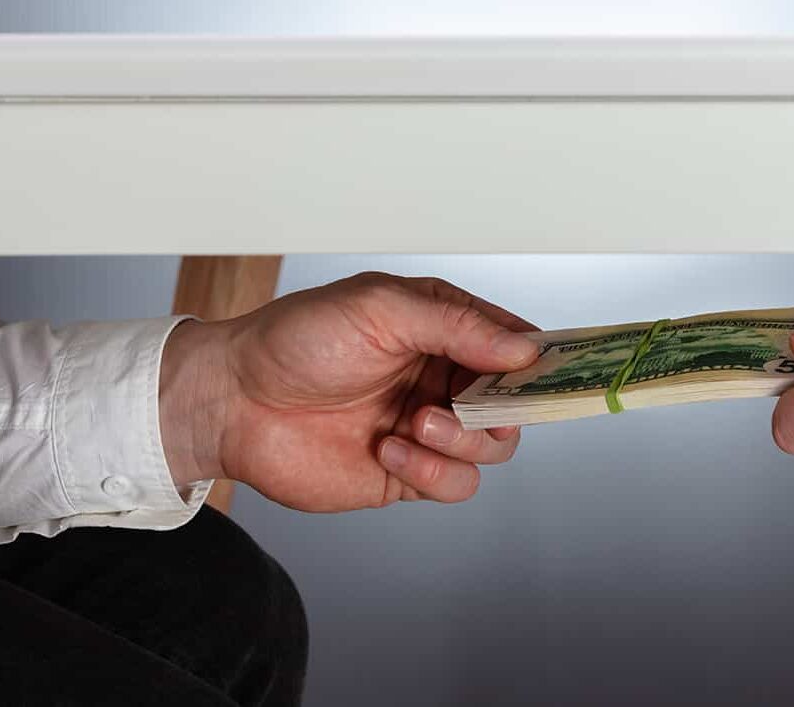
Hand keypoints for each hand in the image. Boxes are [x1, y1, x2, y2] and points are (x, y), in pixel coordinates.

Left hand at [158, 273, 538, 508]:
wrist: (233, 400)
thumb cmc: (298, 339)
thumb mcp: (381, 308)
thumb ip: (456, 325)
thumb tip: (523, 348)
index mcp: (445, 328)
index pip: (516, 342)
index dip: (542, 357)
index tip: (561, 369)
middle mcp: (444, 377)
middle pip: (516, 401)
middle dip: (503, 405)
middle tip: (471, 401)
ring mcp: (428, 427)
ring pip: (493, 446)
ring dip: (464, 438)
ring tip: (417, 423)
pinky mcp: (406, 475)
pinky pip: (454, 485)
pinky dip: (434, 473)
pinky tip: (393, 451)